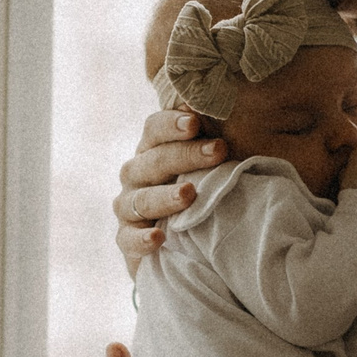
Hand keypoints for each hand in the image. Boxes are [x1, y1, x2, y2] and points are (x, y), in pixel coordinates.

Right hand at [115, 110, 227, 276]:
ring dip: (165, 196)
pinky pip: (128, 239)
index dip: (172, 124)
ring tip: (190, 194)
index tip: (196, 122)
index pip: (155, 129)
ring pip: (141, 199)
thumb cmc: (207, 194)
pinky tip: (158, 237)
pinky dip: (141, 239)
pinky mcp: (127, 241)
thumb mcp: (214, 165)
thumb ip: (217, 139)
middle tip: (218, 151)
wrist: (188, 247)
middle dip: (185, 154)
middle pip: (153, 160)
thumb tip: (230, 109)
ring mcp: (129, 208)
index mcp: (154, 150)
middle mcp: (137, 175)